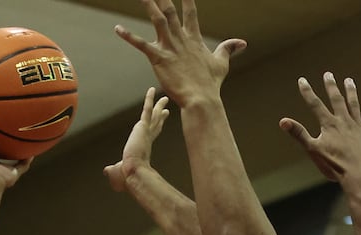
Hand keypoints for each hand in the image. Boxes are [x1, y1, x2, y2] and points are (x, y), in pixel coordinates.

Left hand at [105, 87, 170, 191]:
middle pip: (156, 124)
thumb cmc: (127, 177)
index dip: (157, 127)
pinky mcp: (143, 127)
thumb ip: (112, 169)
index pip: (152, 135)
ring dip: (159, 105)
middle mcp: (147, 139)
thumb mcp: (118, 171)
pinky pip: (146, 110)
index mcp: (143, 148)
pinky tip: (151, 90)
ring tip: (165, 97)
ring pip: (154, 115)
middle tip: (166, 108)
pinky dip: (149, 99)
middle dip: (160, 115)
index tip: (162, 121)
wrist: (133, 174)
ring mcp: (146, 132)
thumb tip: (106, 171)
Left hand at [116, 0, 244, 106]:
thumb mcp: (221, 63)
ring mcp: (170, 47)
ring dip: (149, 5)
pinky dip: (128, 36)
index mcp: (193, 38)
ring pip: (157, 20)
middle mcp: (181, 39)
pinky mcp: (159, 58)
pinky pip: (141, 45)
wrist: (201, 99)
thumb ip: (228, 49)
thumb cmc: (210, 83)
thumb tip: (242, 42)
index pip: (190, 12)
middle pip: (170, 10)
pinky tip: (117, 29)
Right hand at [280, 73, 360, 182]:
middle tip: (328, 74)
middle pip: (336, 100)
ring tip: (349, 81)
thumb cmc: (334, 165)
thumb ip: (299, 134)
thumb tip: (283, 121)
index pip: (315, 104)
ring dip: (351, 92)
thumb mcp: (313, 150)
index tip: (302, 80)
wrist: (358, 174)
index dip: (307, 92)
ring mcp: (357, 126)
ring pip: (354, 105)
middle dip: (331, 86)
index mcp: (329, 124)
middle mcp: (343, 121)